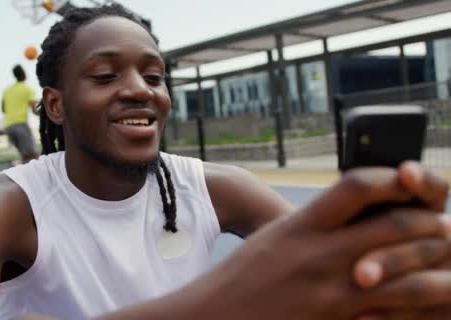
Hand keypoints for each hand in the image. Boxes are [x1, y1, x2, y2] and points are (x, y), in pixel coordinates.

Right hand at [195, 164, 449, 319]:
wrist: (215, 317)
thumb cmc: (242, 277)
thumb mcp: (274, 239)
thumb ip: (314, 225)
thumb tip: (350, 214)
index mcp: (301, 225)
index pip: (358, 184)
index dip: (392, 179)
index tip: (409, 180)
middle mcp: (320, 254)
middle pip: (394, 225)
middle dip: (428, 223)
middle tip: (442, 225)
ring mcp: (332, 292)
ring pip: (407, 273)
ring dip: (432, 263)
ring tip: (442, 258)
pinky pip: (393, 312)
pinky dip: (415, 303)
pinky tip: (423, 297)